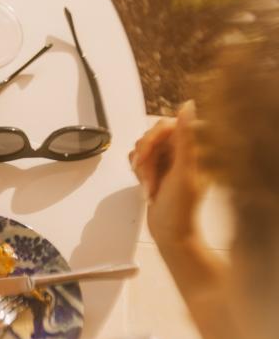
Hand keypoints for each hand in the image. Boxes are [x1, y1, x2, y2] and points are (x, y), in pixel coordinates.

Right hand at [129, 100, 206, 248]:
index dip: (156, 135)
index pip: (172, 124)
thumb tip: (188, 105)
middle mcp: (186, 152)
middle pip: (156, 134)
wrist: (170, 234)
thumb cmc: (180, 208)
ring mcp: (171, 161)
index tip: (149, 151)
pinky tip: (145, 185)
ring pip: (146, 146)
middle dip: (146, 154)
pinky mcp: (159, 169)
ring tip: (148, 185)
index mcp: (199, 149)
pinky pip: (140, 157)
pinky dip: (138, 170)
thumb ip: (185, 137)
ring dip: (141, 165)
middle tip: (145, 173)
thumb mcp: (183, 171)